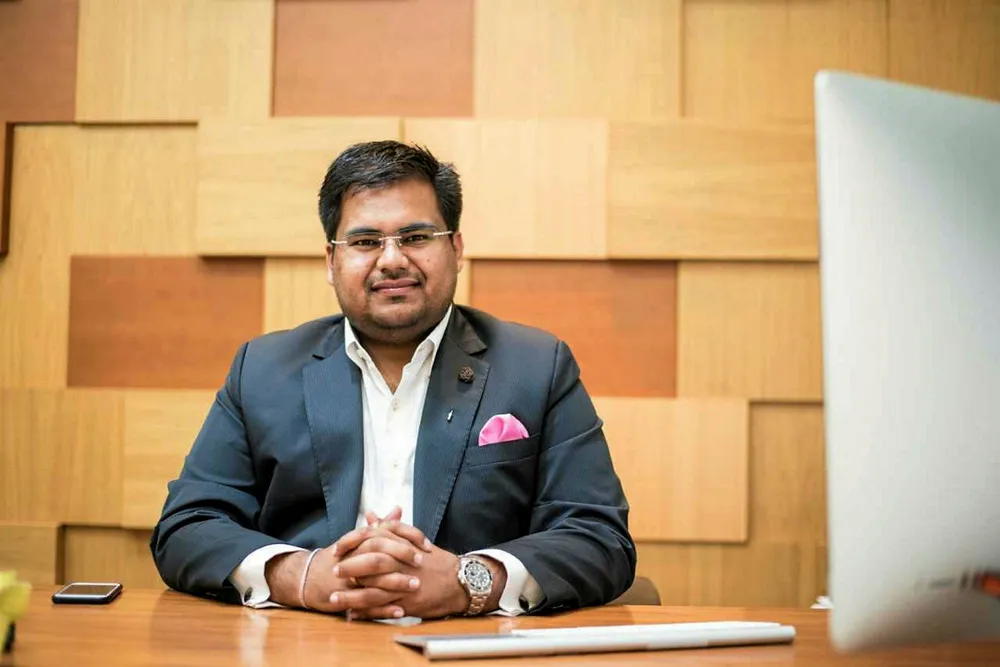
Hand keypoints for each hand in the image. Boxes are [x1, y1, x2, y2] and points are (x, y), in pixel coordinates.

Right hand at [263, 510, 426, 613]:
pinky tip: (400, 610)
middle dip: (401, 558)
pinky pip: (365, 606)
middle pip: (378, 554)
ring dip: (396, 584)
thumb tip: (398, 510)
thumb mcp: (358, 539)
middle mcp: (351, 558)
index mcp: (357, 542)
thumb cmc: (339, 558)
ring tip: (416, 586)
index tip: (426, 545)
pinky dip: (383, 609)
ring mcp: (346, 580)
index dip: (406, 538)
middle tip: (421, 563)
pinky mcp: (343, 599)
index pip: (383, 534)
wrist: (307, 578)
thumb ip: (380, 526)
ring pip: (373, 581)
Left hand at [332, 521, 466, 619]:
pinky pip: (384, 608)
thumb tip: (370, 516)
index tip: (336, 549)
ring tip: (335, 598)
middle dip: (350, 567)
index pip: (372, 538)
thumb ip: (389, 528)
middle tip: (333, 571)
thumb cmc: (434, 561)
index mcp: (403, 544)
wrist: (459, 581)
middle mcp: (404, 562)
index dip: (351, 543)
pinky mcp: (409, 602)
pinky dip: (366, 612)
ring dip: (352, 595)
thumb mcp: (412, 540)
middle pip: (371, 562)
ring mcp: (406, 583)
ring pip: (374, 589)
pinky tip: (352, 614)